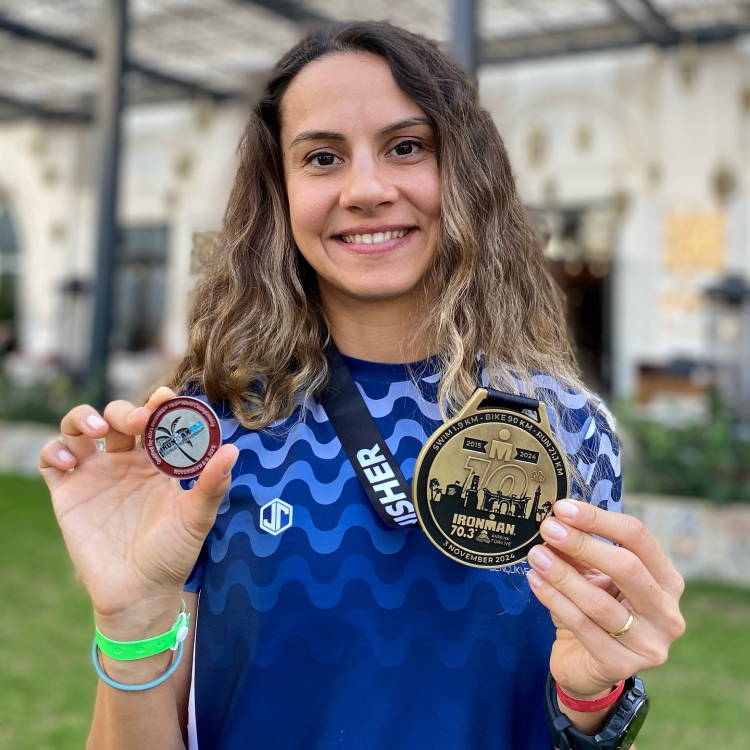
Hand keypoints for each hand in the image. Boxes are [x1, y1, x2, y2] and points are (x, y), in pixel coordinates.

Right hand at [39, 387, 237, 634]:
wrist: (139, 592)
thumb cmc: (173, 553)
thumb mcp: (197, 517)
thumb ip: (212, 484)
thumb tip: (233, 449)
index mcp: (158, 462)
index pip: (156, 421)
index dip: (160, 405)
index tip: (167, 398)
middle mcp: (126, 461)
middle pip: (118, 418)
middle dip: (125, 411)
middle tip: (139, 420)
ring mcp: (95, 474)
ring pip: (80, 428)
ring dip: (84, 418)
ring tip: (98, 430)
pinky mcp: (68, 493)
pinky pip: (52, 459)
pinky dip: (54, 450)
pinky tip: (70, 460)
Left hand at [526, 499, 684, 698]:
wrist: (586, 665)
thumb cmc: (594, 609)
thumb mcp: (592, 575)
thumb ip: (581, 549)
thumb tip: (556, 519)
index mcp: (666, 580)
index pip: (638, 538)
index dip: (599, 519)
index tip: (563, 508)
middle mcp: (667, 612)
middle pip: (626, 567)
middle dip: (582, 543)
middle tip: (549, 528)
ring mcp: (649, 643)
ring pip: (599, 601)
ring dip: (562, 574)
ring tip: (535, 555)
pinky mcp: (622, 666)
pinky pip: (582, 626)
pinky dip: (554, 599)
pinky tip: (535, 581)